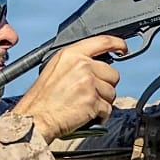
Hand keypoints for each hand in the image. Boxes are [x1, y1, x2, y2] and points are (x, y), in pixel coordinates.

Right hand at [12, 35, 126, 142]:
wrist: (36, 118)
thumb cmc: (43, 98)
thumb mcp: (55, 69)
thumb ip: (77, 62)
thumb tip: (97, 65)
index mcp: (71, 54)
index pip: (103, 42)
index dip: (117, 44)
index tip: (123, 48)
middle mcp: (81, 65)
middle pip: (112, 73)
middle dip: (105, 86)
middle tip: (90, 94)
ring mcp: (88, 82)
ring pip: (112, 92)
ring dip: (103, 102)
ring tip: (84, 105)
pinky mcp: (92, 101)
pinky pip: (108, 109)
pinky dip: (100, 115)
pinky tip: (87, 115)